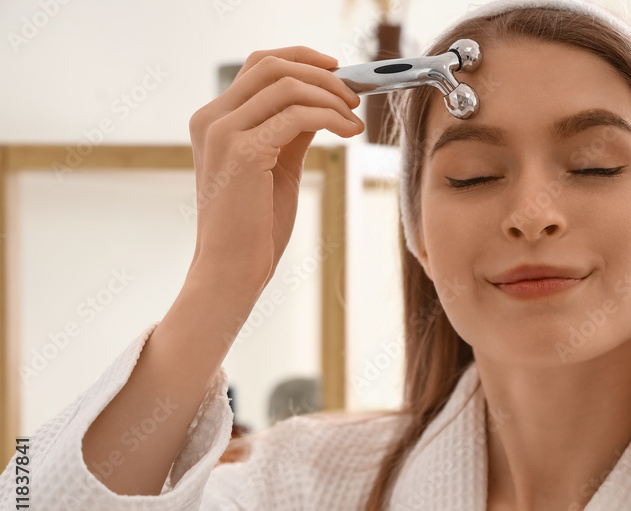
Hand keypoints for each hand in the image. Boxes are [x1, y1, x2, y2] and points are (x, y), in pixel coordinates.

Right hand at [186, 46, 364, 294]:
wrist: (231, 269)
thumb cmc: (254, 227)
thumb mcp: (276, 165)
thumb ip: (290, 130)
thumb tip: (323, 101)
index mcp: (213, 119)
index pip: (258, 65)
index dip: (301, 59)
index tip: (337, 70)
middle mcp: (211, 118)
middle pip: (271, 65)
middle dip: (321, 73)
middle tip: (354, 96)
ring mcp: (224, 133)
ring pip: (287, 85)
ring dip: (331, 96)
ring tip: (355, 118)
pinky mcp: (243, 152)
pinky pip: (297, 115)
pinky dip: (331, 116)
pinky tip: (349, 131)